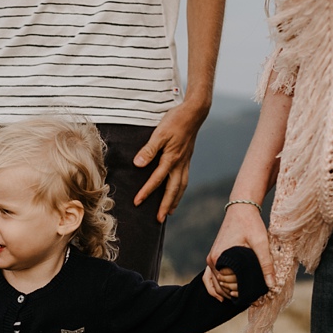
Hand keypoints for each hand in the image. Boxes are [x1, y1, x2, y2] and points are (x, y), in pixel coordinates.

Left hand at [132, 102, 206, 221]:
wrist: (194, 112)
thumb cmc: (175, 120)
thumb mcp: (159, 132)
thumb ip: (149, 149)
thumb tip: (137, 164)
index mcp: (172, 158)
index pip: (157, 179)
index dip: (146, 191)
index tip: (137, 202)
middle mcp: (180, 164)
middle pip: (173, 190)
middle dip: (165, 205)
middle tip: (159, 220)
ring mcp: (185, 163)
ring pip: (181, 187)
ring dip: (175, 200)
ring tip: (169, 212)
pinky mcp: (187, 160)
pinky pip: (184, 180)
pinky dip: (180, 190)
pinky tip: (177, 193)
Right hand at [203, 204, 274, 299]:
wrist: (241, 208)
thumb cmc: (251, 223)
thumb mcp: (261, 243)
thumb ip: (266, 264)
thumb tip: (271, 284)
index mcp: (219, 257)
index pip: (227, 283)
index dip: (239, 290)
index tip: (252, 293)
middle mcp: (212, 260)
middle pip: (220, 285)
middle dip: (233, 292)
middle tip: (248, 296)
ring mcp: (211, 259)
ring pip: (214, 283)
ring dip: (224, 292)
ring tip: (237, 298)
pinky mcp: (214, 257)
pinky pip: (209, 277)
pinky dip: (214, 287)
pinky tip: (222, 297)